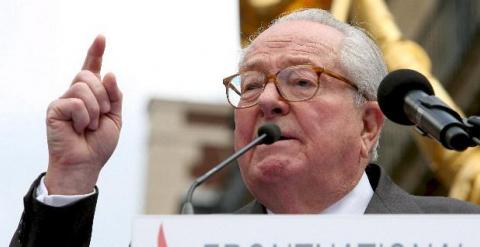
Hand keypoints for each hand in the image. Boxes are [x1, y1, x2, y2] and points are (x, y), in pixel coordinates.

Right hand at [44, 35, 121, 194]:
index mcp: (90, 95)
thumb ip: (114, 97)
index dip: (96, 52)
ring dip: (95, 108)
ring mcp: (63, 101)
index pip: (92, 69)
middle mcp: (74, 94)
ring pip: (83, 86)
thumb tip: (109, 73)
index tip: (102, 37)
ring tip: (90, 125)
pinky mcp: (54, 109)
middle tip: (102, 115)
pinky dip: (84, 117)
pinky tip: (79, 129)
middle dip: (103, 95)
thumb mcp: (114, 118)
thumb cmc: (98, 145)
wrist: (86, 164)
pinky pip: (75, 102)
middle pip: (88, 75)